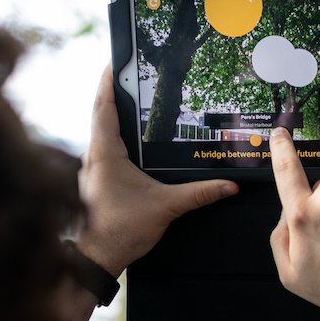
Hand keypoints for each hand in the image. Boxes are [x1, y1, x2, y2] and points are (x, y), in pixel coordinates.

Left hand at [76, 67, 237, 275]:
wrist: (97, 258)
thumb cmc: (120, 230)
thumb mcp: (165, 206)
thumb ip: (198, 193)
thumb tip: (228, 185)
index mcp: (105, 152)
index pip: (104, 106)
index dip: (108, 82)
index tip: (114, 61)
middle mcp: (92, 156)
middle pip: (100, 114)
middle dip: (113, 93)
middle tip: (128, 74)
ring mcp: (91, 169)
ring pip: (99, 134)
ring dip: (113, 117)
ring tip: (133, 103)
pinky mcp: (95, 182)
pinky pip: (103, 151)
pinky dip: (114, 139)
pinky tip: (131, 145)